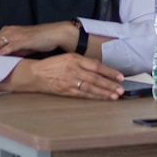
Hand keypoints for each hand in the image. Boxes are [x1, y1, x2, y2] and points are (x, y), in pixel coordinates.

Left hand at [0, 22, 76, 56]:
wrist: (53, 34)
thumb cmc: (37, 40)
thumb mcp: (21, 46)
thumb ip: (10, 50)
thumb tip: (0, 57)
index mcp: (8, 32)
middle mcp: (10, 31)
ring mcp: (16, 35)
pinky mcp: (24, 39)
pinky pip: (12, 45)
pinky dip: (4, 50)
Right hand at [7, 54, 123, 99]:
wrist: (35, 73)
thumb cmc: (52, 64)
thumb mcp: (68, 57)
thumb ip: (83, 61)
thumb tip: (99, 66)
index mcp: (74, 58)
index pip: (96, 66)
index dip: (109, 72)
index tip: (120, 77)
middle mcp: (73, 69)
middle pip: (95, 78)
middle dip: (110, 85)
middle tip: (121, 89)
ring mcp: (69, 81)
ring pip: (91, 88)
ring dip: (104, 93)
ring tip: (115, 96)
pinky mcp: (66, 90)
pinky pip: (82, 94)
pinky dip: (93, 97)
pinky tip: (102, 98)